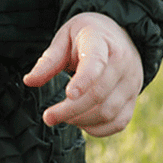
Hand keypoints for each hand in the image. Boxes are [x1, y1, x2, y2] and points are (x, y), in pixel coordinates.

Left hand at [23, 12, 143, 137]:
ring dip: (81, 120)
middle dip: (70, 110)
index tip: (67, 94)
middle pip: (98, 94)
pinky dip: (97, 129)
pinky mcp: (134, 99)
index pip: (96, 64)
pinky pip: (118, 123)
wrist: (120, 34)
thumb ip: (49, 60)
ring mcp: (132, 83)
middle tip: (48, 117)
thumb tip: (28, 82)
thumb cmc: (87, 36)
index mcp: (102, 41)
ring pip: (108, 113)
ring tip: (62, 116)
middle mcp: (123, 63)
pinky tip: (80, 121)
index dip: (83, 81)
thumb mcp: (65, 37)